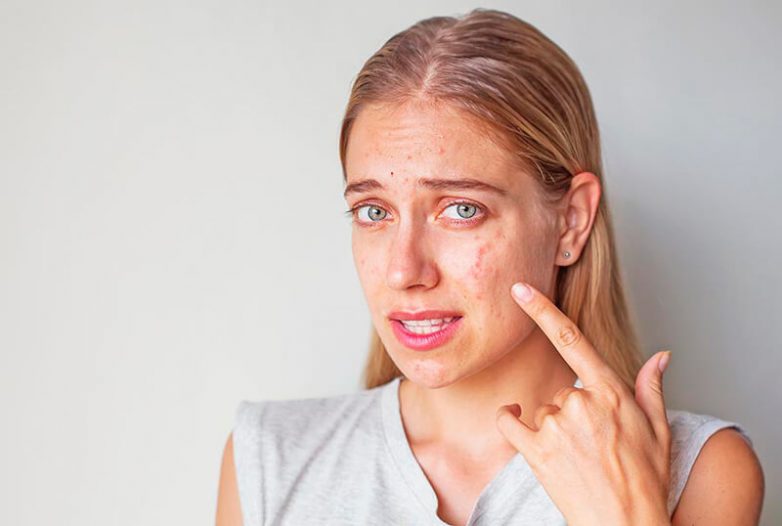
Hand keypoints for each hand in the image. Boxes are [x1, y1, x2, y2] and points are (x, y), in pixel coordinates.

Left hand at [495, 281, 671, 525]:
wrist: (626, 524)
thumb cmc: (646, 479)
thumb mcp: (659, 430)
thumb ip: (651, 387)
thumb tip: (661, 355)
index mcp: (611, 392)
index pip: (572, 339)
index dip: (543, 310)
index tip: (520, 288)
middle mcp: (582, 403)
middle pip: (562, 390)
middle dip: (573, 412)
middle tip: (593, 444)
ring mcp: (557, 427)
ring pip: (542, 409)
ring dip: (553, 428)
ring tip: (578, 457)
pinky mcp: (535, 450)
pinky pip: (509, 422)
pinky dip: (509, 420)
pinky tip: (517, 424)